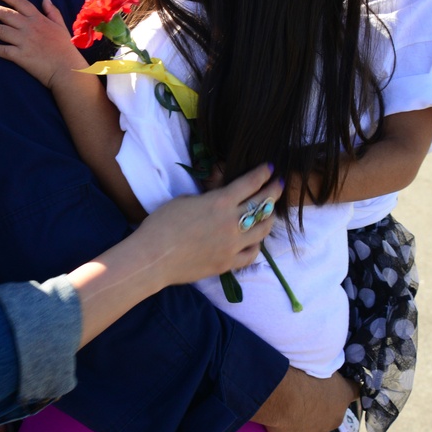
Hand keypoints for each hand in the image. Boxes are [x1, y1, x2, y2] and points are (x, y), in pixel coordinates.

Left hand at [0, 0, 82, 89]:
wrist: (67, 70)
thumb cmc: (65, 48)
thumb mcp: (61, 26)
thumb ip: (52, 11)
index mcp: (38, 19)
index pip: (19, 2)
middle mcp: (29, 28)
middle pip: (5, 14)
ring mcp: (24, 42)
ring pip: (1, 31)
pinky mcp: (21, 57)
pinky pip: (4, 50)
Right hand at [133, 162, 280, 286]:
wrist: (153, 258)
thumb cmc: (161, 224)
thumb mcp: (184, 200)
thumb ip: (207, 197)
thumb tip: (219, 197)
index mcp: (220, 202)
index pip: (250, 183)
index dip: (263, 174)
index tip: (270, 168)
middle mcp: (231, 222)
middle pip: (262, 204)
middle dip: (273, 191)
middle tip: (278, 184)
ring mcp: (232, 245)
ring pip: (263, 230)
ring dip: (269, 218)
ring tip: (270, 213)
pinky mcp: (228, 263)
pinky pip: (252, 254)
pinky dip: (256, 245)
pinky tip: (255, 241)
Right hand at [252, 369, 357, 431]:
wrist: (282, 396)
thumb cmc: (303, 374)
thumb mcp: (322, 364)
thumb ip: (328, 372)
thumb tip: (327, 371)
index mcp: (343, 396)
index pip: (354, 391)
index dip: (345, 387)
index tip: (337, 383)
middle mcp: (335, 418)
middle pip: (334, 410)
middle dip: (324, 404)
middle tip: (308, 392)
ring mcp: (318, 431)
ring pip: (316, 423)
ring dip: (308, 416)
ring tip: (292, 404)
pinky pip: (298, 430)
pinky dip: (293, 423)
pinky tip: (283, 413)